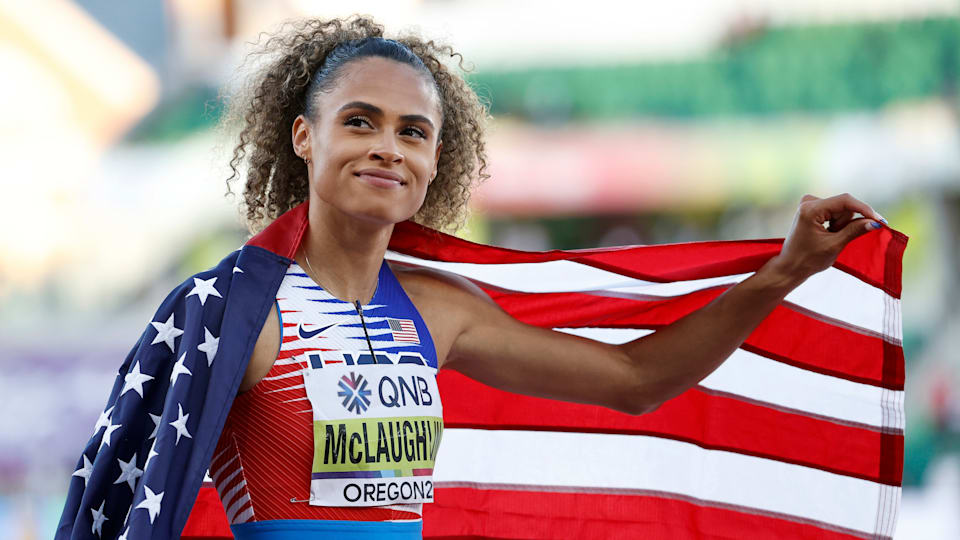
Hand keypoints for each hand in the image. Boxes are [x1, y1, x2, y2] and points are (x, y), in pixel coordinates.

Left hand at [764, 193, 884, 284]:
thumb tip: (876, 222)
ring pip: (841, 210)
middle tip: (836, 238)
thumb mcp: (834, 245)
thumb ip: (854, 231)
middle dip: (847, 223)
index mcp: (810, 209)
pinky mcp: (812, 208)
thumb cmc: (809, 259)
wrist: (790, 266)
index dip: (865, 210)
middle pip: (844, 206)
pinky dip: (836, 224)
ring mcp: (809, 203)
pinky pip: (835, 211)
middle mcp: (808, 201)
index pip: (845, 201)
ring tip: (828, 237)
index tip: (880, 221)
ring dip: (841, 225)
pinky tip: (827, 234)